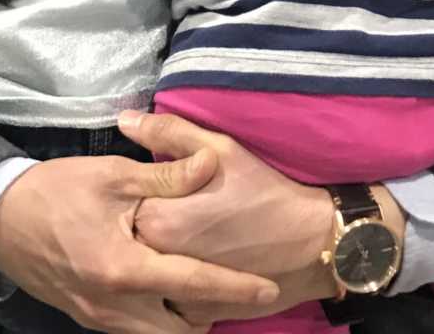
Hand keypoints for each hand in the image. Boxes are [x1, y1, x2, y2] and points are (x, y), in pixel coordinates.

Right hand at [0, 151, 278, 333]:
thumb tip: (211, 165)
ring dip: (186, 320)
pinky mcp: (87, 317)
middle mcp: (113, 306)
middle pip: (180, 330)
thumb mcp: (113, 175)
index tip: (268, 287)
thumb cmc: (57, 190)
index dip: (235, 287)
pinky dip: (160, 319)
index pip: (194, 284)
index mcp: (124, 268)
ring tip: (212, 294)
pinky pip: (135, 330)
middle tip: (241, 291)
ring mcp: (98, 317)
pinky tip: (172, 295)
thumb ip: (166, 176)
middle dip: (213, 314)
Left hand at [120, 110, 333, 282]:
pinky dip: (176, 284)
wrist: (308, 244)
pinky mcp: (195, 313)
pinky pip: (171, 298)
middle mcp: (159, 260)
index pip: (126, 202)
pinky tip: (199, 262)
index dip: (142, 192)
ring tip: (191, 237)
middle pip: (134, 238)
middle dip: (148, 224)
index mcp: (159, 217)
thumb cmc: (263, 190)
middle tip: (184, 212)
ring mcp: (177, 293)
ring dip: (157, 256)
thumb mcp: (220, 149)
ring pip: (149, 271)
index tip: (163, 188)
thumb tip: (125, 120)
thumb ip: (169, 133)